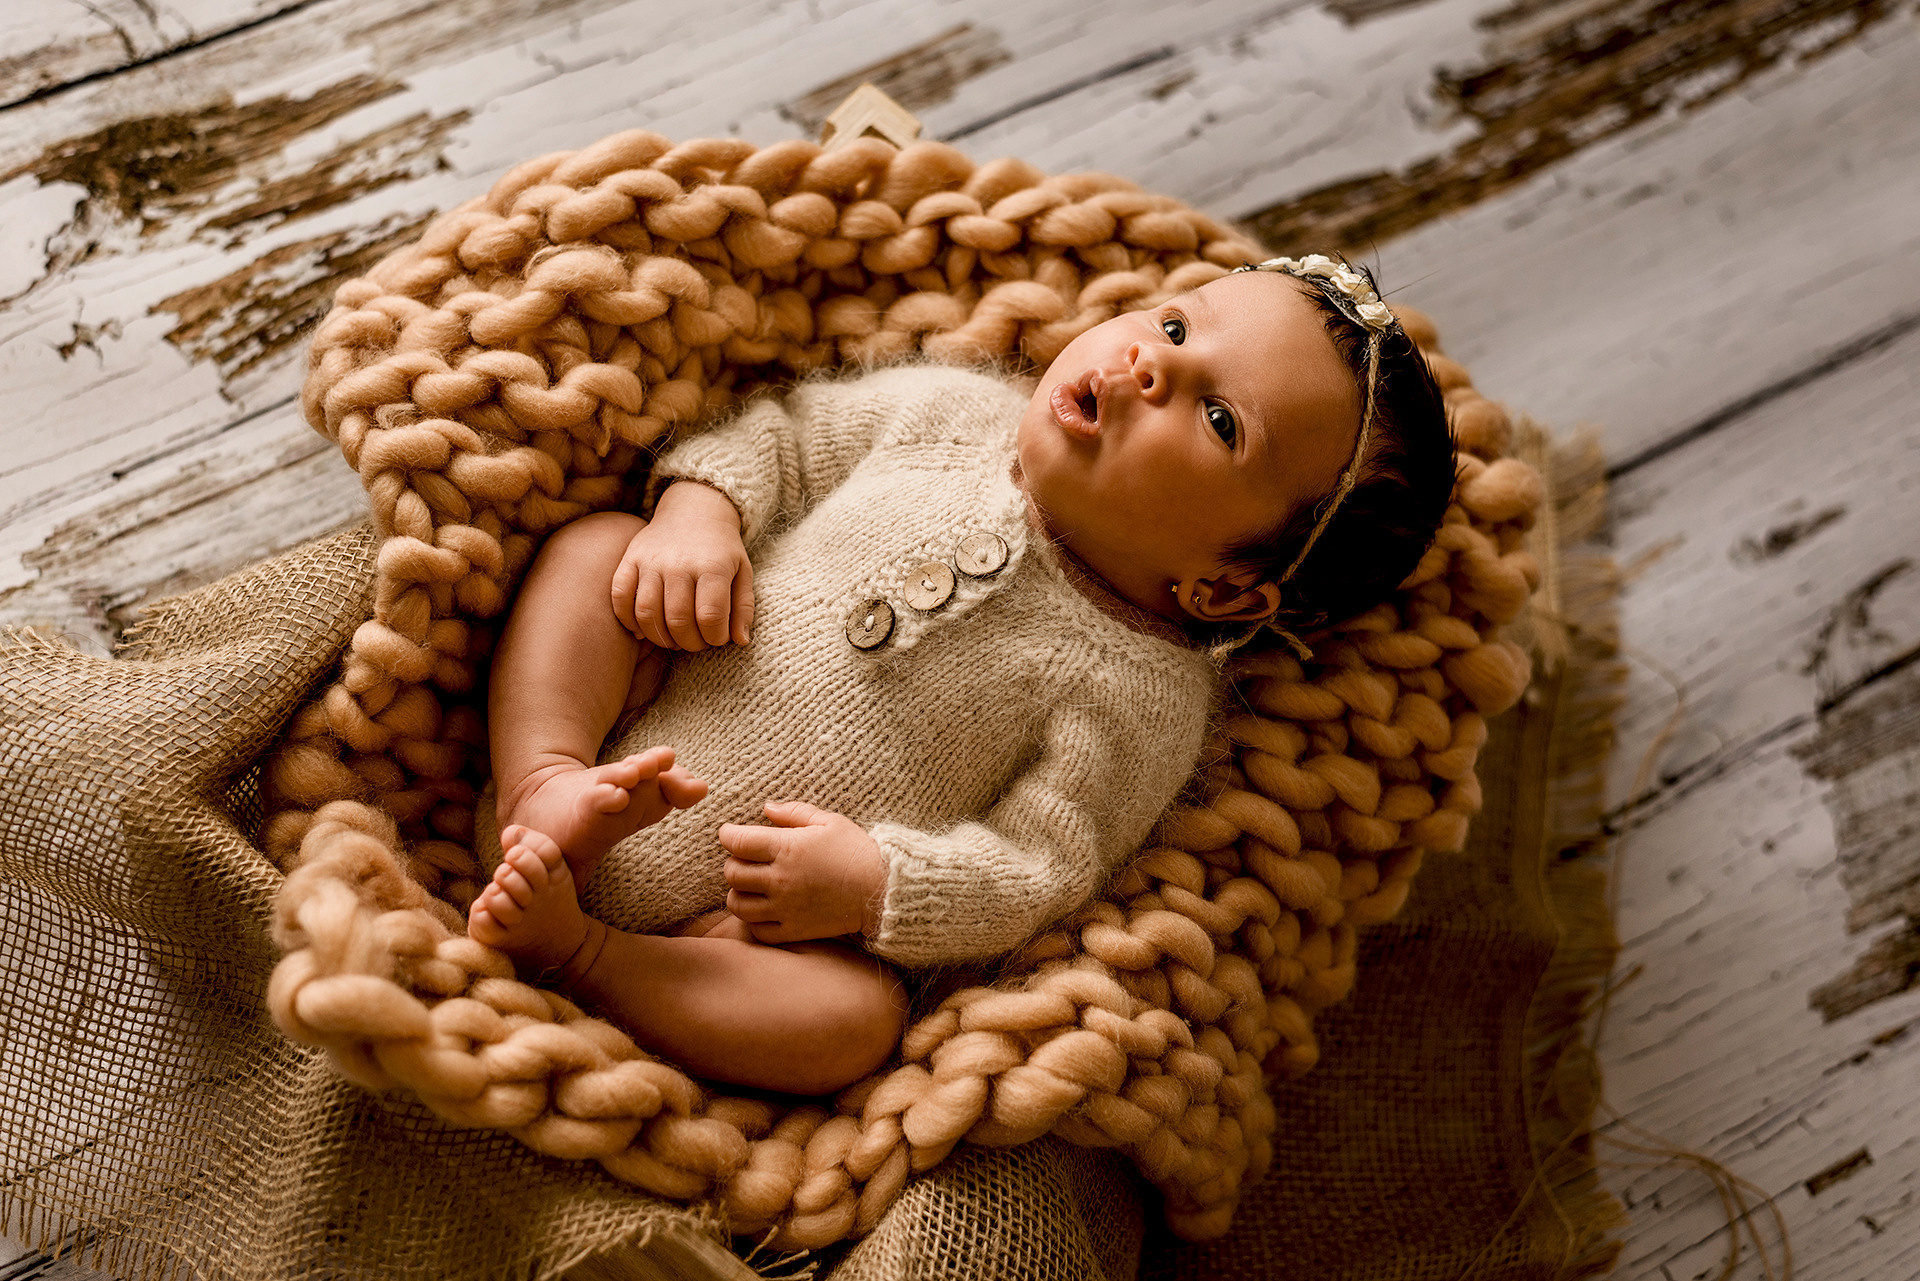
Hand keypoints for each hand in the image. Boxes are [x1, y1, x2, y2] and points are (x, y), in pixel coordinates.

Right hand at [612, 480, 751, 650]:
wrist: (693, 510)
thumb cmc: (721, 549)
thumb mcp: (742, 572)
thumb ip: (743, 608)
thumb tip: (740, 641)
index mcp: (712, 566)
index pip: (710, 617)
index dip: (714, 638)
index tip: (717, 638)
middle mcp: (679, 563)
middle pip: (678, 620)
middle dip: (689, 643)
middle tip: (695, 642)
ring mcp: (651, 561)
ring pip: (647, 613)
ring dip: (660, 637)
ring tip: (673, 639)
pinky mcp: (630, 559)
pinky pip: (619, 597)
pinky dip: (628, 620)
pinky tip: (643, 630)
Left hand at [719, 801, 887, 943]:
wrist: (882, 889)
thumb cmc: (855, 850)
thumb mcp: (828, 821)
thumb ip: (793, 812)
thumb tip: (766, 808)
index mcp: (787, 848)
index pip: (737, 841)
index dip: (728, 834)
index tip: (731, 833)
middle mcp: (781, 879)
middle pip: (732, 873)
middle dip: (733, 862)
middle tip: (745, 859)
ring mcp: (785, 908)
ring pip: (738, 904)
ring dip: (739, 892)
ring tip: (751, 886)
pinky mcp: (793, 930)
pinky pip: (757, 930)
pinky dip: (753, 920)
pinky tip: (763, 908)